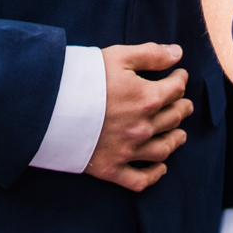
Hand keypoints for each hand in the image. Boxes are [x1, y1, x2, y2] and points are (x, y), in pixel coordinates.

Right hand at [87, 43, 191, 192]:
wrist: (49, 106)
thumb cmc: (84, 77)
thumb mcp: (118, 56)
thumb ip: (151, 55)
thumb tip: (178, 54)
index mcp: (147, 99)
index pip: (176, 89)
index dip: (181, 80)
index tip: (180, 75)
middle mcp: (143, 128)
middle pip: (174, 118)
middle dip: (182, 107)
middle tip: (183, 103)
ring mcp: (128, 150)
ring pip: (164, 149)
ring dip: (176, 140)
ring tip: (179, 134)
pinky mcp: (111, 168)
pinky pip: (140, 179)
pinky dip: (154, 175)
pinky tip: (161, 168)